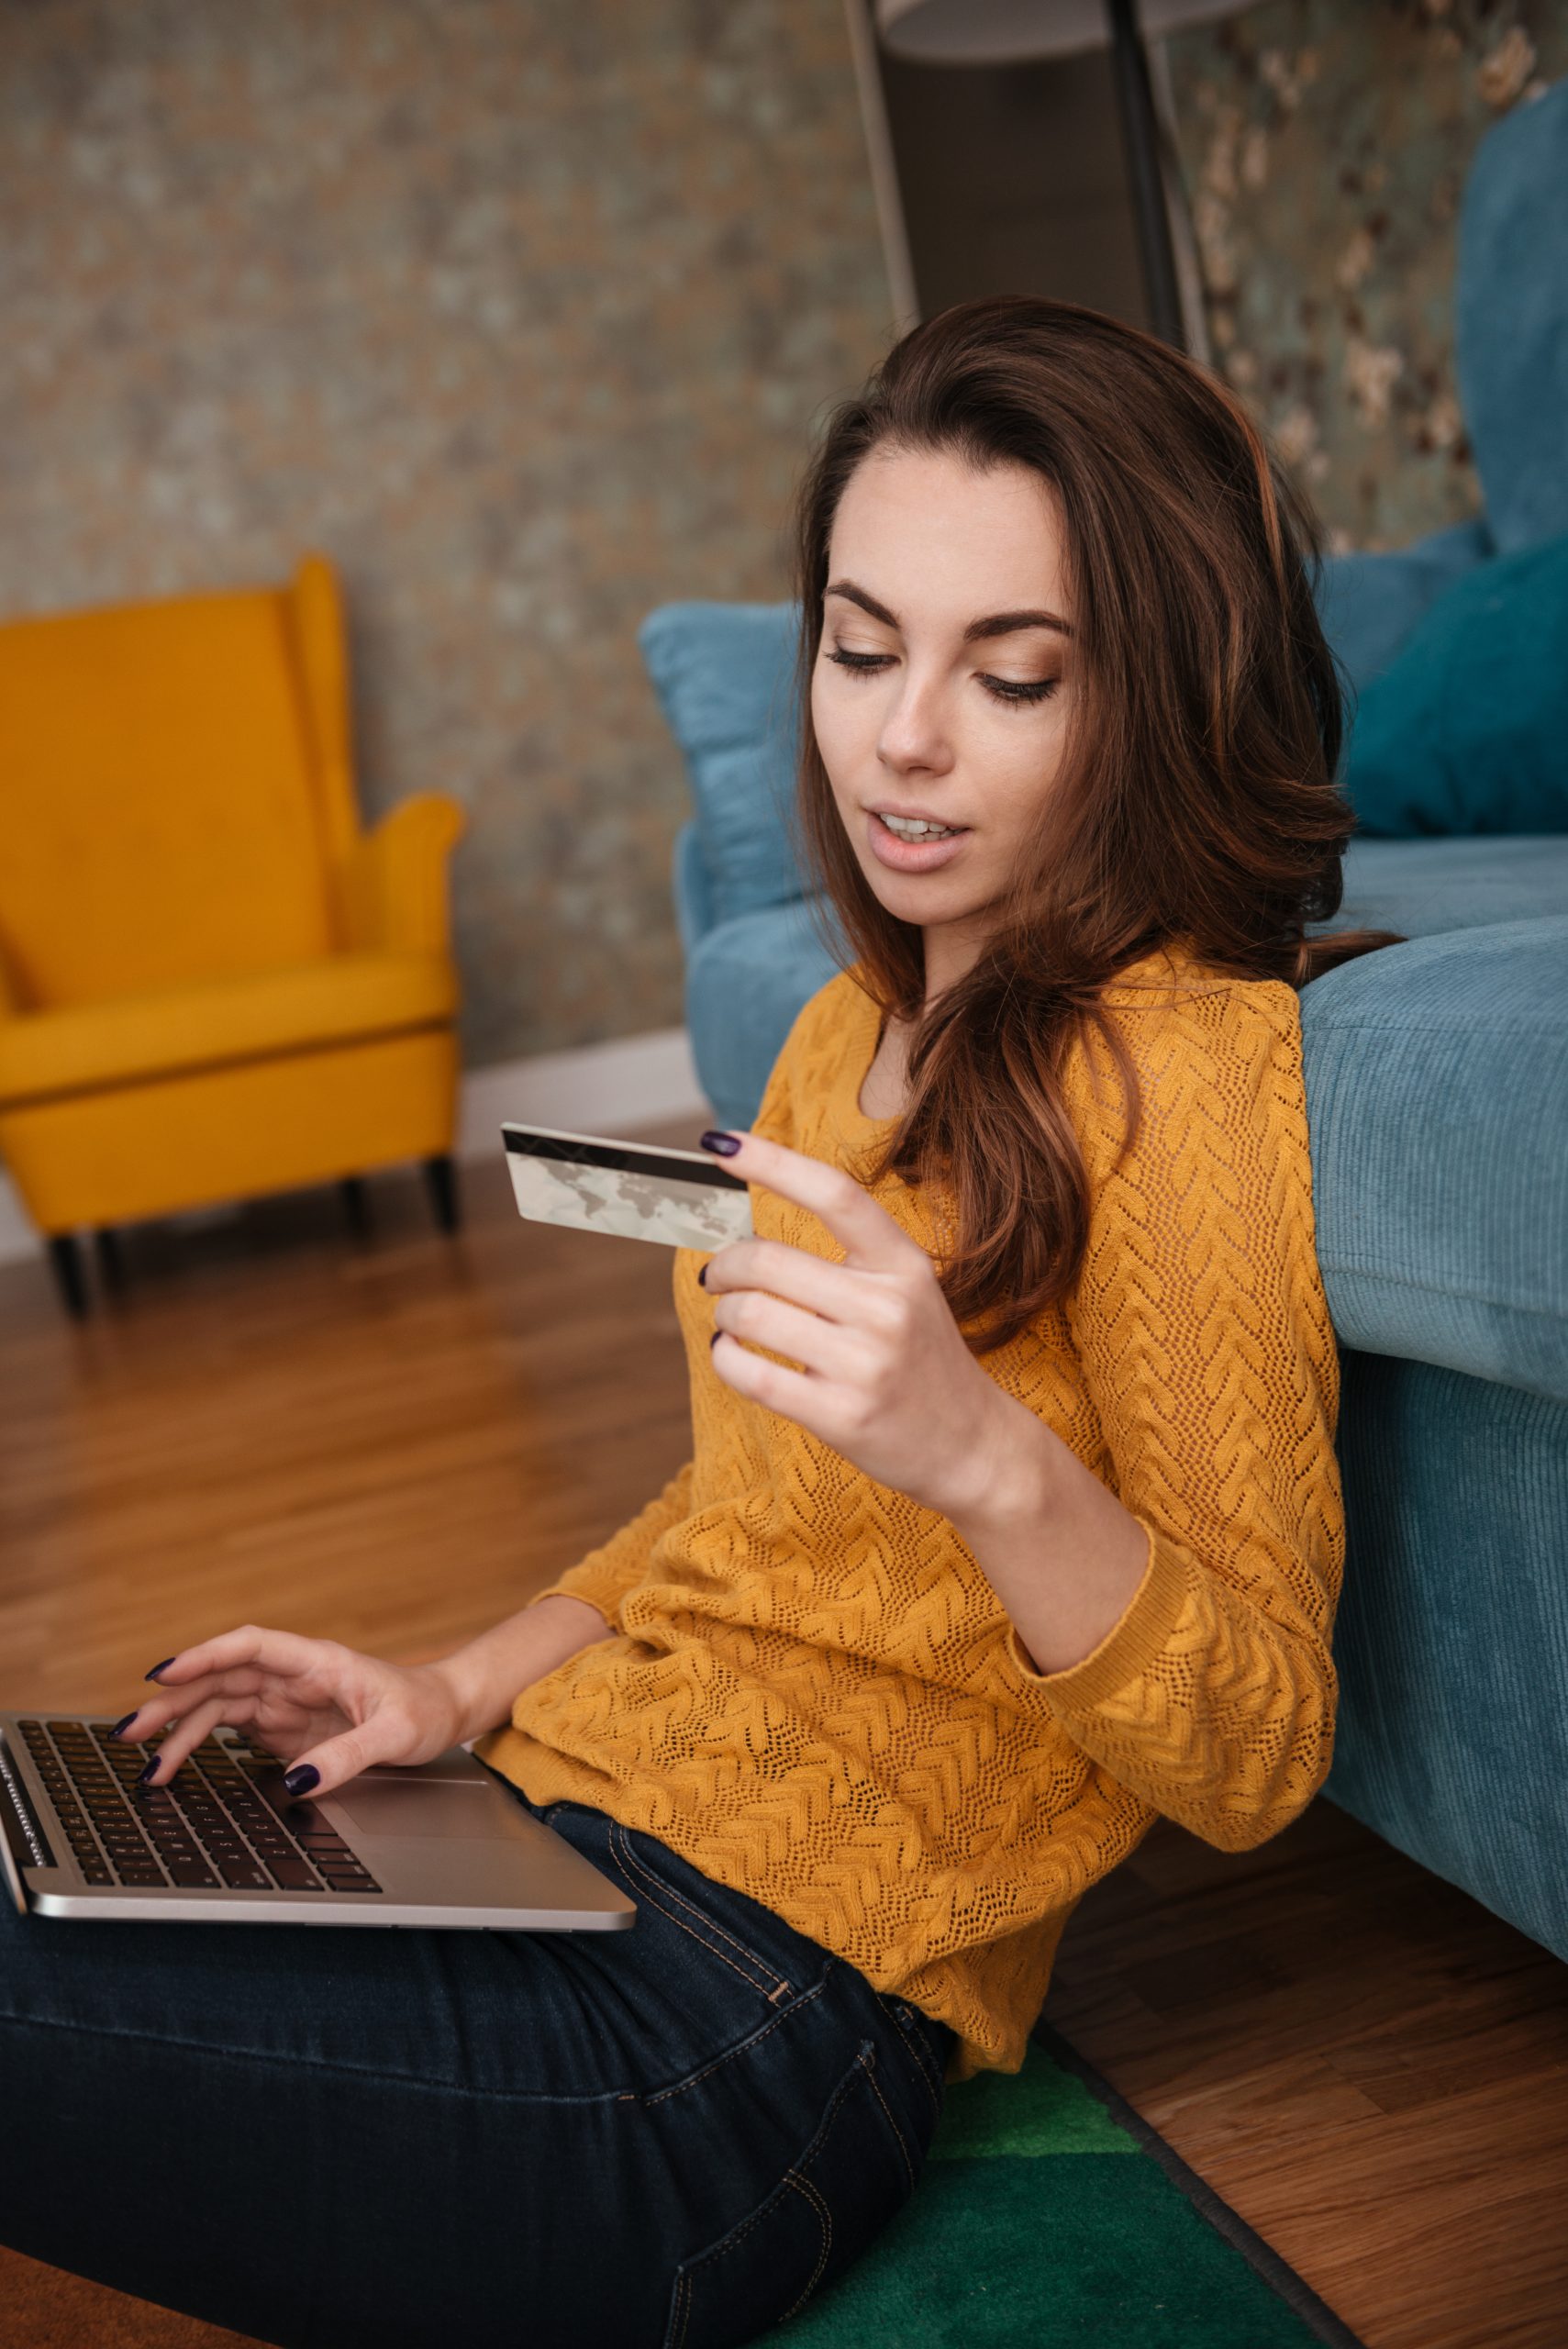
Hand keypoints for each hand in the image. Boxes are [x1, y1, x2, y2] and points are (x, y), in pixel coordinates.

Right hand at [113, 1627, 469, 1796]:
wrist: (442, 1713)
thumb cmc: (425, 1709)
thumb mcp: (395, 1734)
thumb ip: (348, 1756)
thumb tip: (299, 1782)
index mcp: (318, 1661)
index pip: (250, 1646)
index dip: (205, 1656)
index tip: (165, 1674)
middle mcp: (293, 1676)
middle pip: (221, 1679)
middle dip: (174, 1702)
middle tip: (131, 1731)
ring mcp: (285, 1701)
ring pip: (218, 1706)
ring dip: (179, 1731)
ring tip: (147, 1765)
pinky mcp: (282, 1727)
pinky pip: (230, 1729)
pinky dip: (200, 1745)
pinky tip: (174, 1763)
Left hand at [699, 1127, 1033, 1524]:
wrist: (972, 1447)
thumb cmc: (922, 1362)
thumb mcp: (907, 1293)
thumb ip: (848, 1263)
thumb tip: (747, 1243)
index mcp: (905, 1264)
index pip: (835, 1194)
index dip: (772, 1162)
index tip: (722, 1142)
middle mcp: (889, 1307)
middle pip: (767, 1260)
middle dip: (722, 1265)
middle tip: (715, 1276)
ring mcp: (866, 1364)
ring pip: (749, 1313)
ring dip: (723, 1314)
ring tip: (733, 1323)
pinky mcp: (841, 1415)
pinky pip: (749, 1372)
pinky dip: (725, 1357)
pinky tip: (734, 1354)